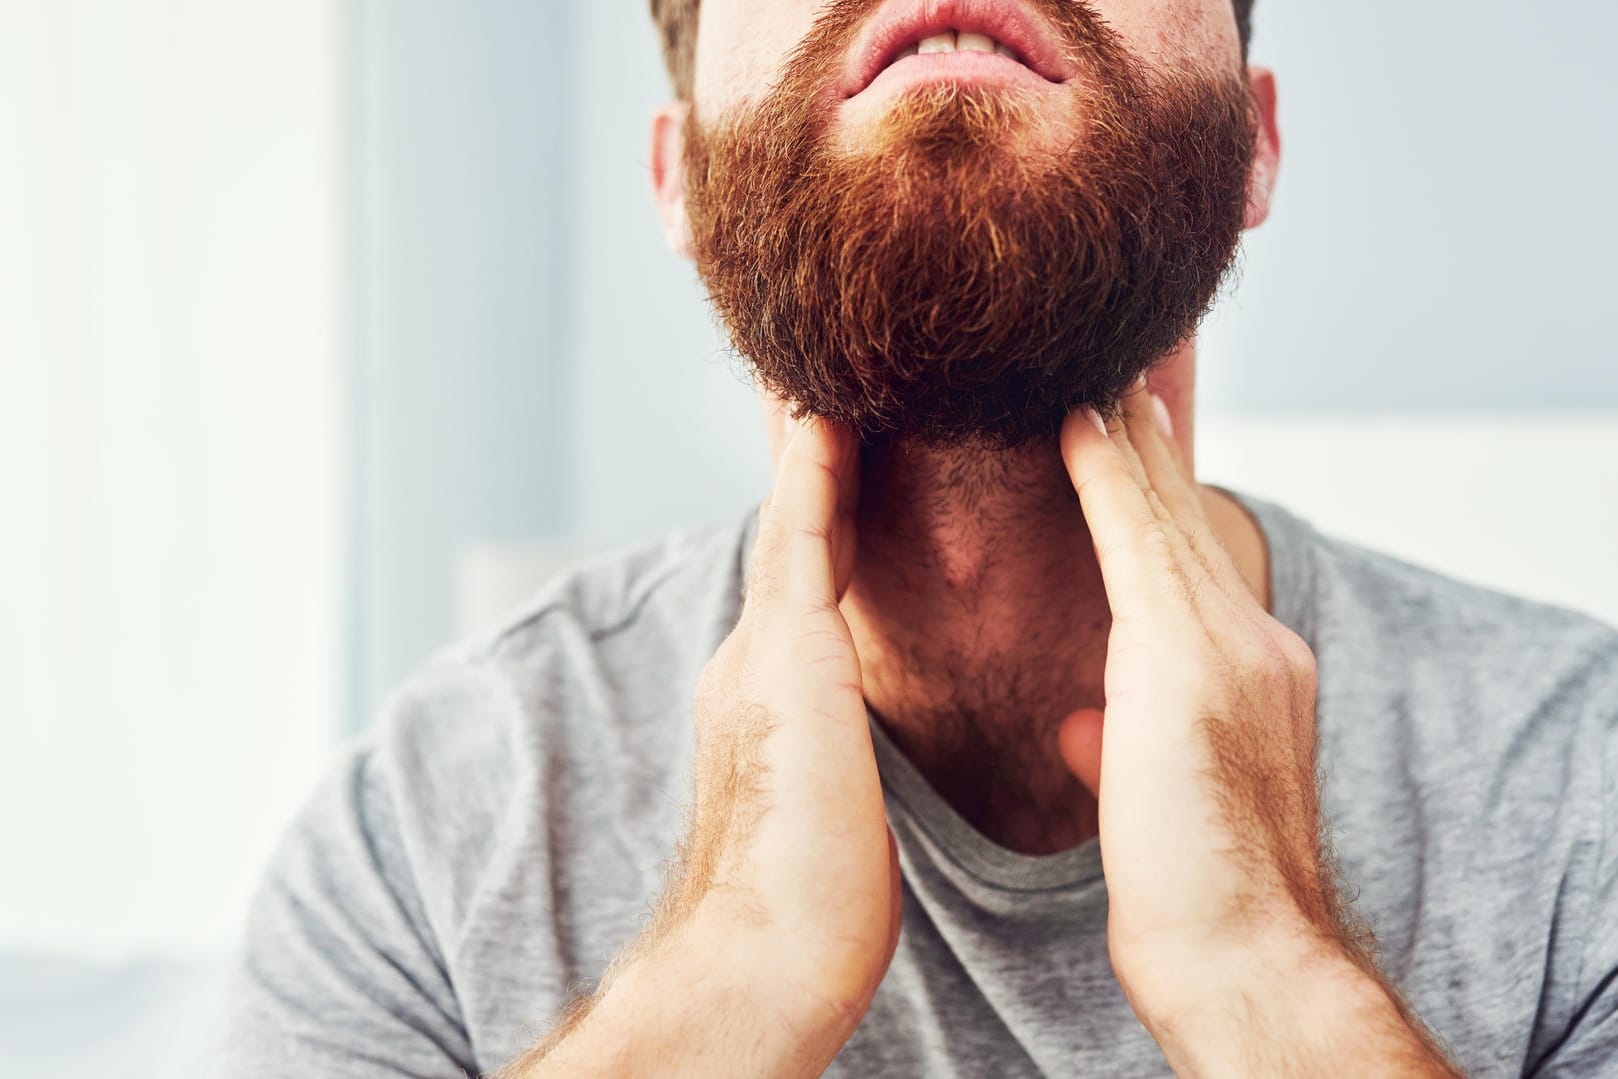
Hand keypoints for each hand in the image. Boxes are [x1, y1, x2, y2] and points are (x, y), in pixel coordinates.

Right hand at [674, 413, 899, 1031]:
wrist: (763, 965)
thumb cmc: (813, 914)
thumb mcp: (837, 814)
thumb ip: (839, 764)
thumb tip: (855, 762)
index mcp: (778, 698)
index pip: (808, 581)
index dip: (825, 509)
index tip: (847, 444)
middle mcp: (756, 661)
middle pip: (792, 532)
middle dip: (810, 457)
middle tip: (826, 373)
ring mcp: (761, 655)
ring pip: (793, 520)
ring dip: (813, 444)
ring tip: (832, 366)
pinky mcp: (784, 660)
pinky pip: (802, 538)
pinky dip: (813, 472)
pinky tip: (830, 411)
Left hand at [1055, 384, 1346, 1018]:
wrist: (1244, 956)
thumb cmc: (1193, 897)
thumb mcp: (1151, 801)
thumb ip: (1124, 744)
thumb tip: (1088, 727)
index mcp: (1246, 680)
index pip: (1187, 570)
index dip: (1156, 504)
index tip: (1129, 446)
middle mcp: (1253, 647)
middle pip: (1186, 524)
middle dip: (1150, 451)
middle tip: (1121, 377)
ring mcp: (1232, 648)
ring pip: (1166, 515)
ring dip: (1127, 441)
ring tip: (1095, 374)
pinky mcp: (1191, 660)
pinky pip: (1138, 541)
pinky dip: (1107, 475)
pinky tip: (1076, 420)